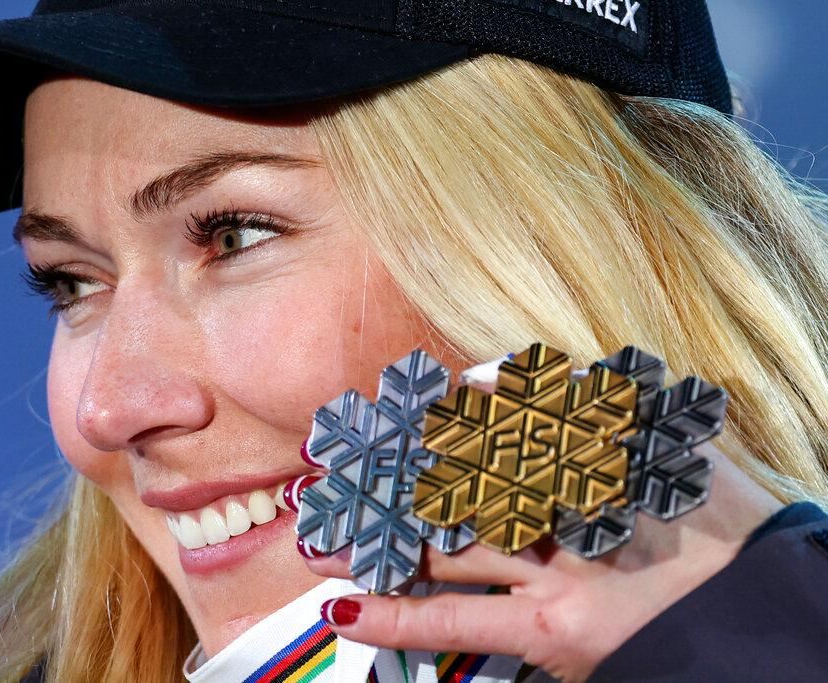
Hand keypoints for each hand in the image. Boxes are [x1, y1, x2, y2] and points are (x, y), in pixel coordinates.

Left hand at [289, 376, 783, 681]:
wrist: (761, 608)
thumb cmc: (711, 523)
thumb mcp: (661, 444)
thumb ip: (588, 398)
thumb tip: (494, 366)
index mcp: (595, 450)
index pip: (513, 414)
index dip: (456, 401)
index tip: (409, 388)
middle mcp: (566, 501)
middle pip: (463, 474)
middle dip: (396, 467)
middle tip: (333, 458)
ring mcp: (554, 567)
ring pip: (446, 542)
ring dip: (378, 535)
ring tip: (318, 528)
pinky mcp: (550, 630)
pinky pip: (460, 623)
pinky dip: (400, 617)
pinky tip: (343, 609)